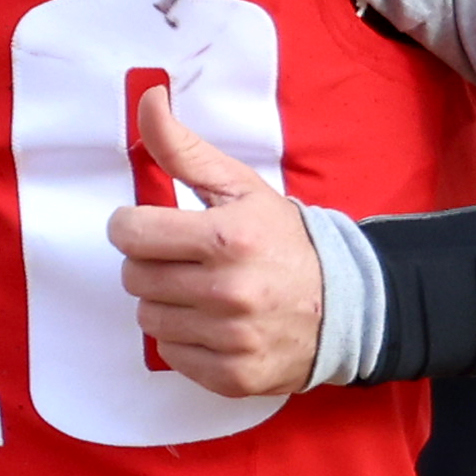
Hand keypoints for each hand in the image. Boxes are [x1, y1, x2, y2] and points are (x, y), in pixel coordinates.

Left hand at [105, 82, 323, 396]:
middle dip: (150, 264)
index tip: (151, 227)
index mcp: (226, 238)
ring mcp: (231, 338)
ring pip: (148, 317)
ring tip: (200, 292)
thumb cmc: (284, 242)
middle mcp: (229, 291)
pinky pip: (171, 354)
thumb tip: (147, 100)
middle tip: (183, 261)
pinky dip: (184, 339)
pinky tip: (212, 324)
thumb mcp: (240, 188)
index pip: (130, 232)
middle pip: (134, 277)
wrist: (344, 306)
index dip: (133, 226)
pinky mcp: (232, 375)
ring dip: (165, 302)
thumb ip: (184, 149)